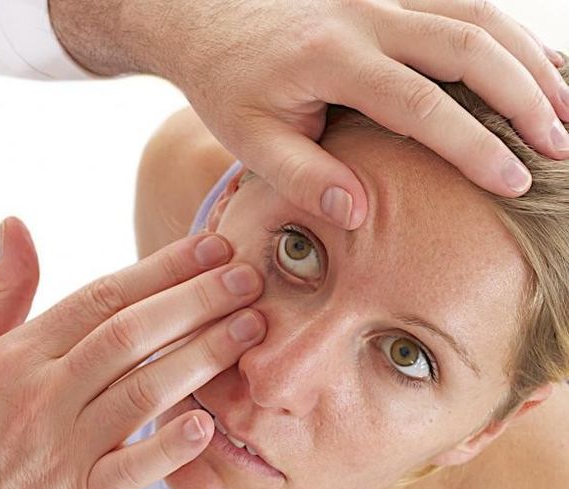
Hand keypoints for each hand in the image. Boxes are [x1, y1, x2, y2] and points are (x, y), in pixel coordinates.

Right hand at [0, 218, 264, 488]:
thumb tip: (13, 223)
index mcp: (19, 355)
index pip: (100, 298)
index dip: (160, 268)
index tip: (210, 246)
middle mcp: (42, 395)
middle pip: (128, 335)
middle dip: (194, 301)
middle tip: (248, 278)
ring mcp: (62, 448)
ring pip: (140, 392)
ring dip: (200, 357)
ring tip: (250, 330)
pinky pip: (130, 470)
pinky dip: (168, 448)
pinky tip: (208, 424)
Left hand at [51, 0, 568, 228]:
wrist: (209, 22)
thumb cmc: (229, 87)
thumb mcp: (248, 139)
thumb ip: (301, 176)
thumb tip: (361, 214)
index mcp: (331, 58)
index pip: (419, 104)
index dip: (473, 144)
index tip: (516, 181)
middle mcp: (366, 16)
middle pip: (469, 46)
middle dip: (525, 96)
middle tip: (561, 148)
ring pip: (478, 17)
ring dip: (529, 60)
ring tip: (567, 112)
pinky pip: (464, 5)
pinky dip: (508, 36)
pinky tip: (538, 68)